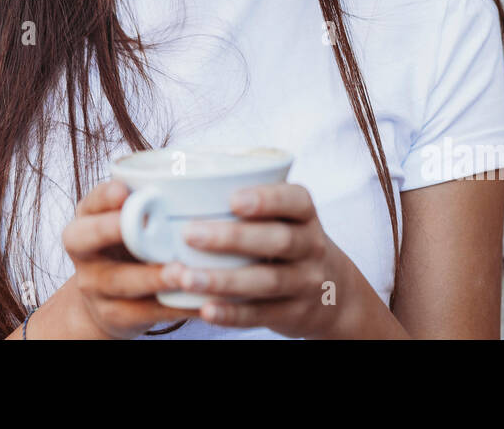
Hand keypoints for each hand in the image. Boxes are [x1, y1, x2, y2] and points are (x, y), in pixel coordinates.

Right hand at [55, 178, 201, 338]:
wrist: (107, 299)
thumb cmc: (128, 245)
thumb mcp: (126, 220)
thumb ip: (144, 202)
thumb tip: (190, 180)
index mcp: (86, 219)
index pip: (90, 203)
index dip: (104, 197)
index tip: (123, 191)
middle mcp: (83, 252)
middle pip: (87, 239)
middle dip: (111, 231)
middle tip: (144, 225)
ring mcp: (94, 287)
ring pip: (119, 281)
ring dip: (152, 277)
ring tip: (182, 273)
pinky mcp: (114, 315)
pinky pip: (144, 313)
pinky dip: (172, 307)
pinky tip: (199, 302)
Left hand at [157, 182, 389, 338]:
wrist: (334, 293)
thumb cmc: (287, 240)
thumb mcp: (283, 217)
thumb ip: (245, 203)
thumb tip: (169, 189)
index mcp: (304, 214)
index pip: (295, 201)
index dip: (266, 199)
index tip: (233, 199)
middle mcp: (311, 246)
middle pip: (278, 240)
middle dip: (232, 237)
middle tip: (189, 234)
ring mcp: (305, 282)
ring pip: (267, 281)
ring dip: (224, 280)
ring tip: (186, 277)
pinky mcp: (293, 313)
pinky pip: (262, 314)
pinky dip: (233, 314)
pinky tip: (206, 310)